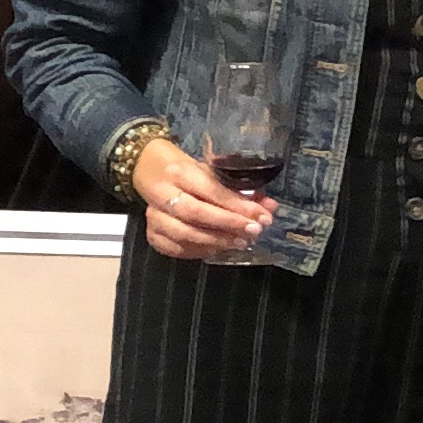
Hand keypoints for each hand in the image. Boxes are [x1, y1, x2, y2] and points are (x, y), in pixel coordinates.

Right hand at [131, 136, 270, 262]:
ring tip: (241, 242)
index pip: (211, 190)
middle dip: (228, 224)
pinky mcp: (152, 234)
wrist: (156, 175)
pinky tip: (219, 248)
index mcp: (180, 172)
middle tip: (253, 232)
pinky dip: (200, 250)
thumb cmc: (192, 176)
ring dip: (217, 241)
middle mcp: (162, 193)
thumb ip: (241, 192)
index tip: (261, 217)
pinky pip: (177, 249)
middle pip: (196, 213)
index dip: (237, 206)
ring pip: (185, 234)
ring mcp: (154, 216)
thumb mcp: (214, 176)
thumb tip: (270, 207)